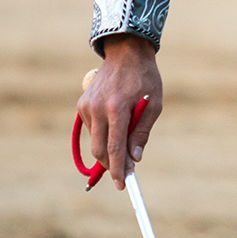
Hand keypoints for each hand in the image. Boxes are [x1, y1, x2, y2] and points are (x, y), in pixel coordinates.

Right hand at [77, 33, 162, 189]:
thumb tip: (135, 160)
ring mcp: (87, 106)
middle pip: (100, 150)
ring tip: (126, 135)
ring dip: (108, 148)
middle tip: (125, 172)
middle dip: (111, 165)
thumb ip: (142, 132)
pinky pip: (92, 129)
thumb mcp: (154, 105)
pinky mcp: (82, 104)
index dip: (118, 170)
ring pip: (95, 141)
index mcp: (118, 107)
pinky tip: (115, 121)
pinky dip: (103, 134)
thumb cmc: (145, 78)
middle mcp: (98, 108)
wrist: (126, 52)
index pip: (114, 147)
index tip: (123, 185)